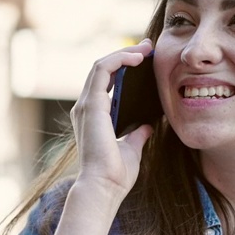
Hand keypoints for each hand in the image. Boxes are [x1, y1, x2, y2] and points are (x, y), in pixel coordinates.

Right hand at [68, 40, 154, 201]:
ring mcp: (86, 105)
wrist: (104, 186)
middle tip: (148, 48)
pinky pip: (102, 70)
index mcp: (94, 117)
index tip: (144, 61)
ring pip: (101, 65)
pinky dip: (119, 59)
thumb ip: (137, 135)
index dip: (123, 68)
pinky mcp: (91, 104)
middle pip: (103, 70)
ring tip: (145, 49)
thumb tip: (148, 125)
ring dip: (123, 53)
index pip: (105, 84)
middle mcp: (86, 108)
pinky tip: (136, 57)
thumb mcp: (132, 149)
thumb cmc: (115, 174)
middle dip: (125, 55)